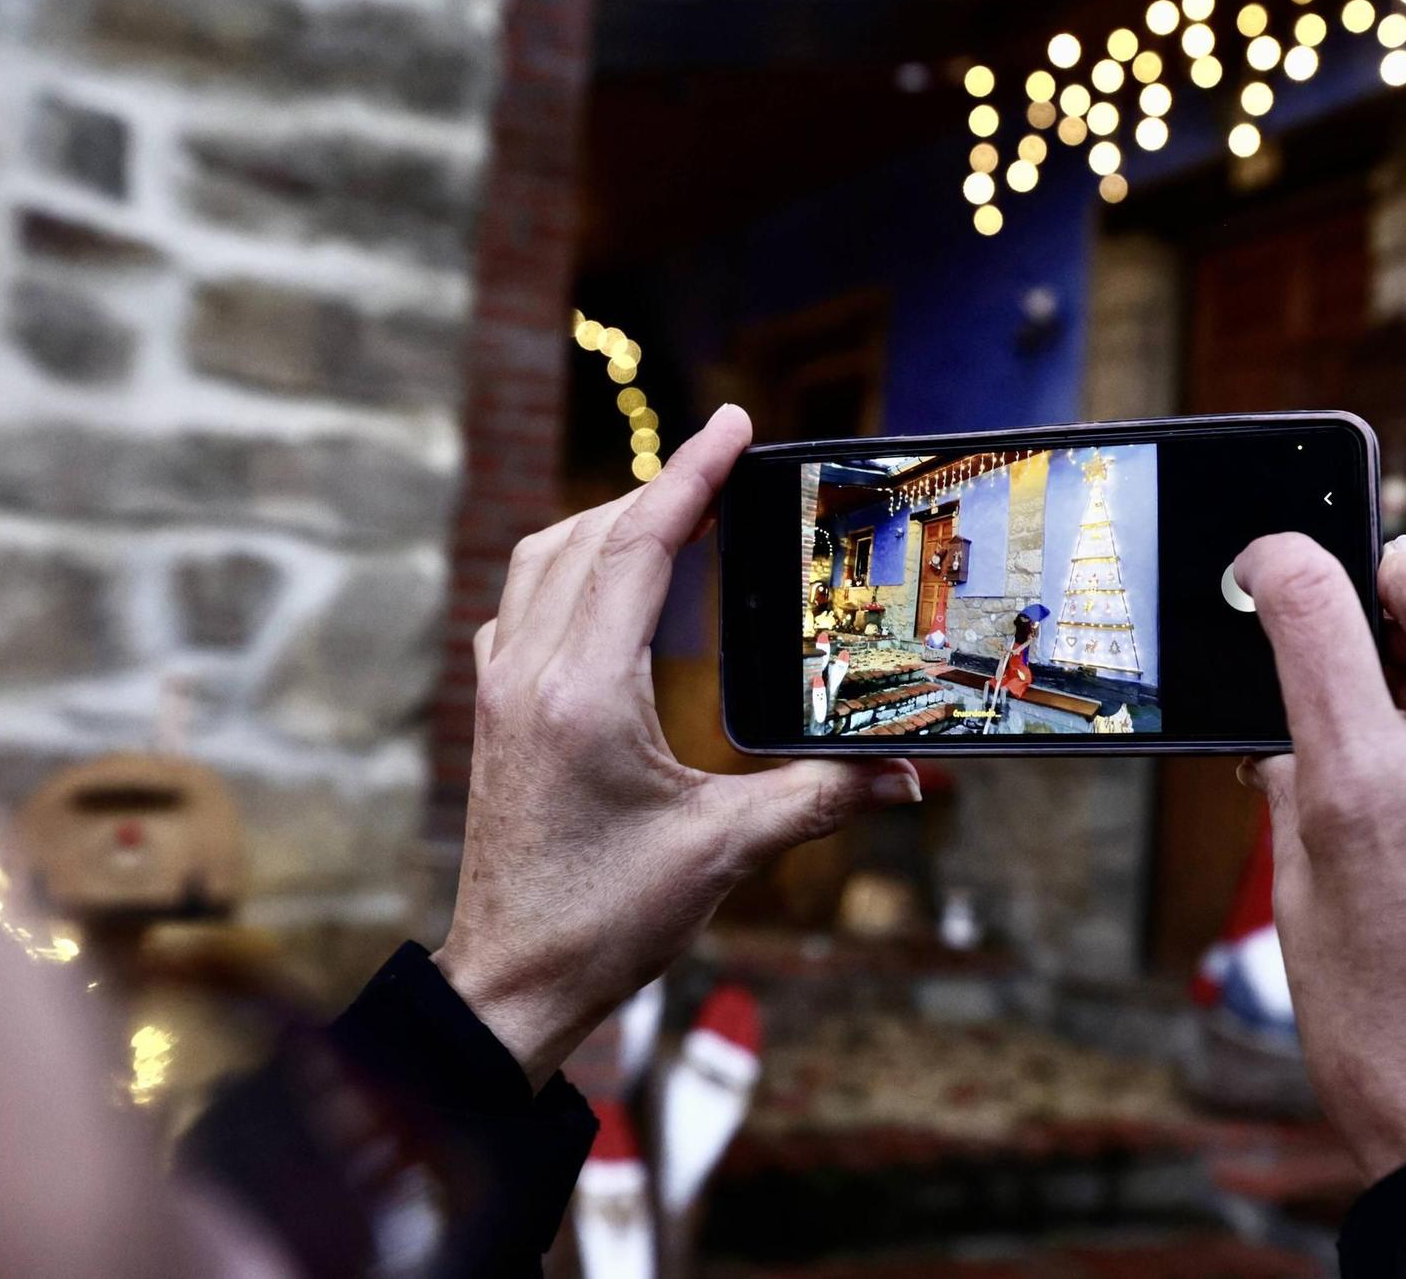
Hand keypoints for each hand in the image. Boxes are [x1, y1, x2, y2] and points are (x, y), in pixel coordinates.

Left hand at [433, 405, 921, 1087]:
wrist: (512, 982)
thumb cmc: (605, 920)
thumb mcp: (725, 851)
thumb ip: (822, 798)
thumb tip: (909, 777)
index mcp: (584, 691)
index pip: (636, 546)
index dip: (689, 476)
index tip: (731, 424)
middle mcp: (531, 673)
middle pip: (587, 536)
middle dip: (658, 490)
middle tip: (725, 470)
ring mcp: (502, 690)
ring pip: (544, 560)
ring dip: (608, 524)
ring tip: (677, 515)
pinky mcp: (496, 714)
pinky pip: (525, 604)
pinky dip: (571, 569)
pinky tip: (611, 593)